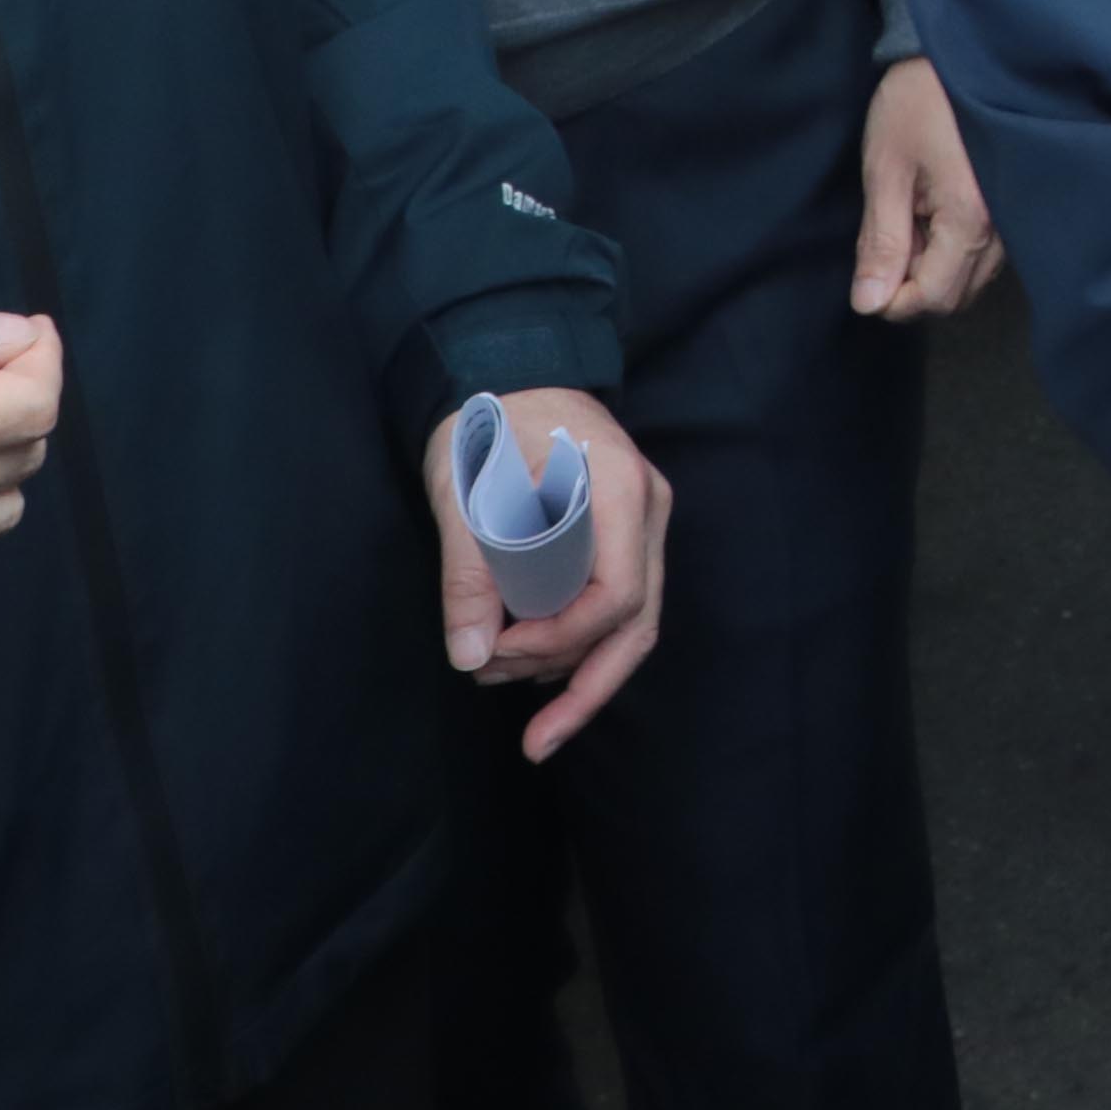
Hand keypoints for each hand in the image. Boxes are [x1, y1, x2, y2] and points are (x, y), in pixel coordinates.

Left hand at [429, 386, 670, 756]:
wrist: (507, 367)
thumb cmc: (485, 420)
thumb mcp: (464, 491)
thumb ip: (469, 573)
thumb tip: (470, 655)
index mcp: (618, 492)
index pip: (616, 596)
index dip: (558, 641)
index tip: (495, 652)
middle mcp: (646, 511)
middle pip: (637, 624)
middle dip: (586, 691)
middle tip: (536, 742)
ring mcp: (642, 522)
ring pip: (632, 622)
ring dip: (572, 668)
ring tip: (499, 682)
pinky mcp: (624, 532)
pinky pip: (616, 602)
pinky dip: (577, 643)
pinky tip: (533, 666)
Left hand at [853, 58, 999, 318]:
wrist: (961, 56)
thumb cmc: (917, 105)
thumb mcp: (886, 172)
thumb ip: (880, 242)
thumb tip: (869, 303)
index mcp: (970, 218)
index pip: (934, 297)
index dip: (892, 301)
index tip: (867, 276)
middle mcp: (1002, 228)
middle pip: (956, 296)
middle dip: (913, 286)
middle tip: (887, 239)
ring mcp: (1012, 220)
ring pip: (970, 279)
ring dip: (933, 267)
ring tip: (911, 218)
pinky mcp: (1012, 210)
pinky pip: (983, 256)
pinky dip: (952, 250)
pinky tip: (934, 213)